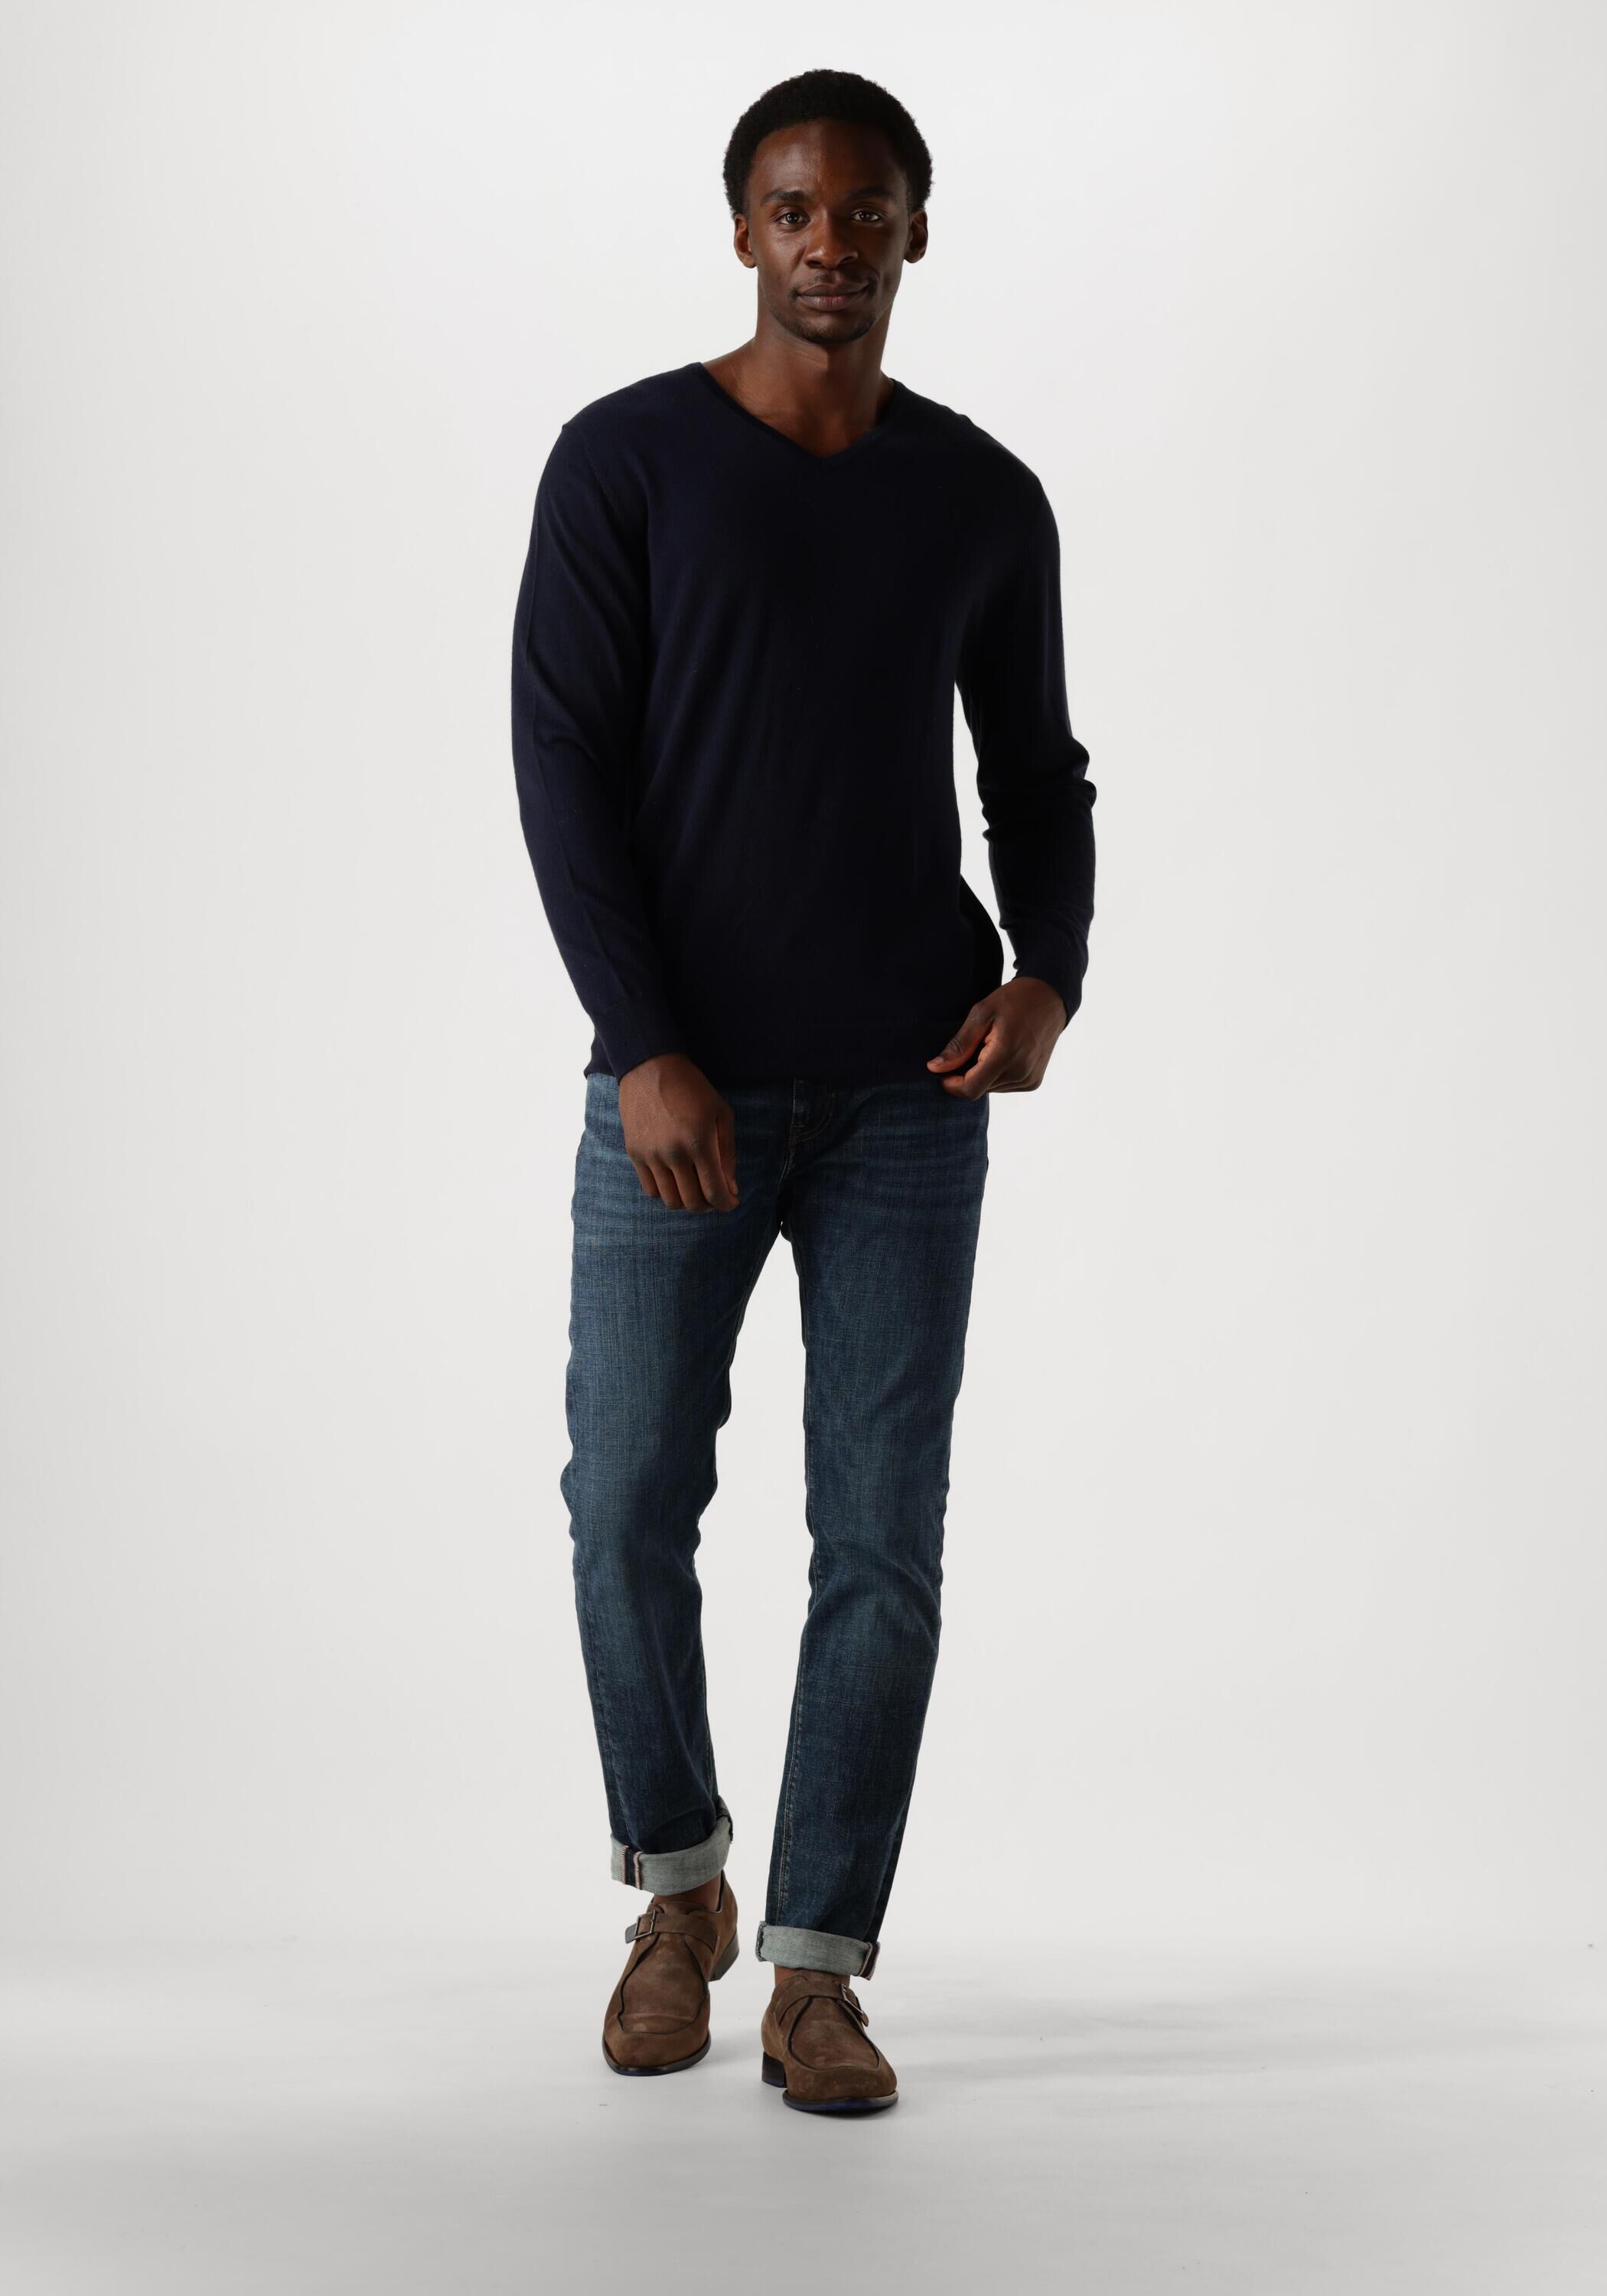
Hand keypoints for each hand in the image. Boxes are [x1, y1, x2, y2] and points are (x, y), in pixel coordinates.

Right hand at [617, 1054, 739, 1209]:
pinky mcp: (635, 1154)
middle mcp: (674, 1153)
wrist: (650, 1068)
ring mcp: (651, 1156)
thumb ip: (728, 1152)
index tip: (732, 1202)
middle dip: (709, 1205)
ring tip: (695, 1190)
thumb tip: (731, 1187)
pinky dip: (665, 1193)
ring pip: (670, 1201)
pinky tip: (675, 1181)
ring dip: (687, 1202)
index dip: (726, 1203)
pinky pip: (650, 1190)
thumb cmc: (692, 1088)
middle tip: (714, 1196)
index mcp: (700, 1142)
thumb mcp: (721, 1113)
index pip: (714, 1191)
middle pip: (692, 1202)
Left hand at [925, 976, 1067, 1097]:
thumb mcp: (982, 1014)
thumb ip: (959, 1044)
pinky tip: (999, 1054)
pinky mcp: (1033, 1081)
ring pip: (990, 1089)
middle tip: (968, 1048)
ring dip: (981, 1074)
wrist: (1050, 997)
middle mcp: (1020, 1073)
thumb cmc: (1014, 1000)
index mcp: (1005, 1055)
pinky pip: (1004, 1086)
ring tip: (986, 1047)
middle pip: (979, 1089)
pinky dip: (995, 1075)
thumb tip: (935, 1068)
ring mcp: (1029, 1079)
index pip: (970, 1089)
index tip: (943, 1070)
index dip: (951, 1084)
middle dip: (965, 1075)